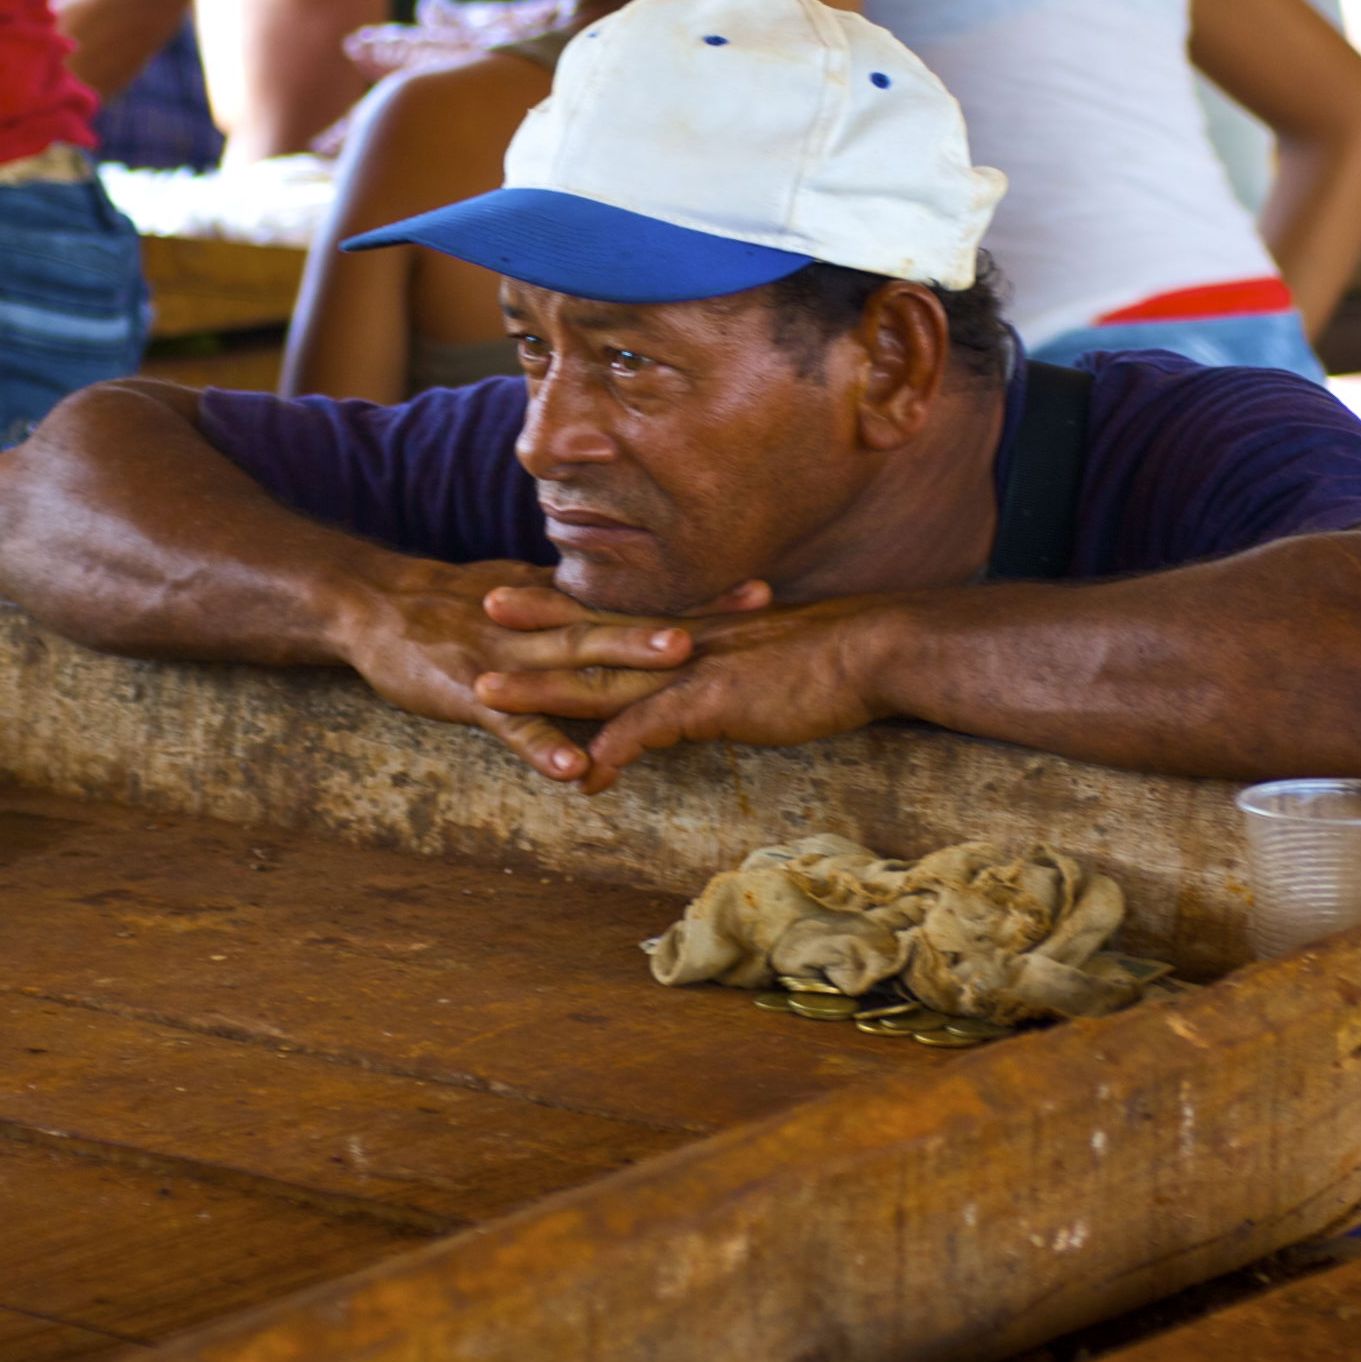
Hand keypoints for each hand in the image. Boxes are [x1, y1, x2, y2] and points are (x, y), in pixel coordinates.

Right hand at [327, 560, 719, 783]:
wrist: (373, 606)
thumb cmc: (450, 605)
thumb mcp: (521, 593)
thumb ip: (575, 610)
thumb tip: (631, 619)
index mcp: (560, 607)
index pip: (638, 602)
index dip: (696, 599)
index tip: (757, 592)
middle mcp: (544, 627)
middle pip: (623, 624)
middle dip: (685, 620)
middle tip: (746, 616)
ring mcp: (512, 662)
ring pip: (576, 664)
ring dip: (625, 665)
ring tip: (676, 668)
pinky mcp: (473, 698)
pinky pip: (514, 728)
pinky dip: (543, 747)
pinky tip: (575, 770)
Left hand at [481, 595, 894, 793]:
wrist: (880, 649)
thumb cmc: (841, 655)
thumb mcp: (775, 652)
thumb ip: (740, 663)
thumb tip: (727, 677)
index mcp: (700, 629)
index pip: (624, 613)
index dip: (576, 601)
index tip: (532, 587)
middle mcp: (686, 643)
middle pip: (596, 632)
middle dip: (535, 622)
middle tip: (480, 605)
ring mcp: (695, 670)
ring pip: (601, 679)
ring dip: (541, 690)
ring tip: (484, 695)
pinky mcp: (715, 702)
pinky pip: (651, 727)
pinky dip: (613, 750)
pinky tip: (581, 774)